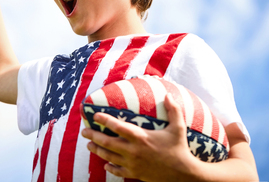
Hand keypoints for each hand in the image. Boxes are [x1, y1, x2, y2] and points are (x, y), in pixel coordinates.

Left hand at [81, 94, 196, 180]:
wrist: (184, 175)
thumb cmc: (180, 149)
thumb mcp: (178, 128)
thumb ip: (173, 110)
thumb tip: (168, 95)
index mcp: (141, 137)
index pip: (118, 127)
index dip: (105, 120)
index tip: (95, 115)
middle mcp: (134, 151)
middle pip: (108, 142)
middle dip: (94, 136)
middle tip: (84, 131)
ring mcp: (133, 164)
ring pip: (109, 156)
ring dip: (97, 150)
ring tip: (88, 144)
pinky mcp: (135, 173)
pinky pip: (118, 170)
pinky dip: (110, 167)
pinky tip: (105, 163)